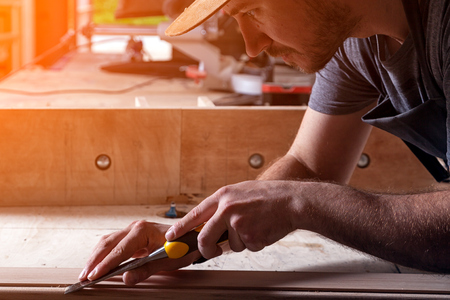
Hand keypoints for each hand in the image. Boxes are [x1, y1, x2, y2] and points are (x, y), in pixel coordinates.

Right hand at [79, 221, 200, 285]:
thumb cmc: (181, 247)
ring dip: (95, 257)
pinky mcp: (131, 236)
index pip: (120, 249)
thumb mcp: (167, 261)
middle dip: (95, 261)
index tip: (94, 276)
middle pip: (108, 243)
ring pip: (108, 242)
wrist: (191, 238)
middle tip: (84, 277)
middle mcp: (135, 227)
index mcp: (143, 230)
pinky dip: (103, 254)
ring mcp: (132, 230)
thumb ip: (146, 270)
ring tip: (86, 273)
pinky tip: (97, 266)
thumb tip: (127, 279)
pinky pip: (113, 244)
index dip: (106, 264)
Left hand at [165, 180, 298, 258]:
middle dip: (206, 249)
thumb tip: (209, 226)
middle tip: (211, 251)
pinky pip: (247, 247)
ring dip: (242, 241)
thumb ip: (223, 207)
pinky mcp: (250, 236)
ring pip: (231, 245)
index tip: (171, 237)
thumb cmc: (268, 196)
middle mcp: (227, 209)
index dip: (181, 228)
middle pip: (205, 237)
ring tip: (256, 225)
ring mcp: (238, 223)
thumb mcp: (240, 193)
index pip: (195, 214)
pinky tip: (263, 229)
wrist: (291, 200)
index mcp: (223, 196)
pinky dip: (255, 243)